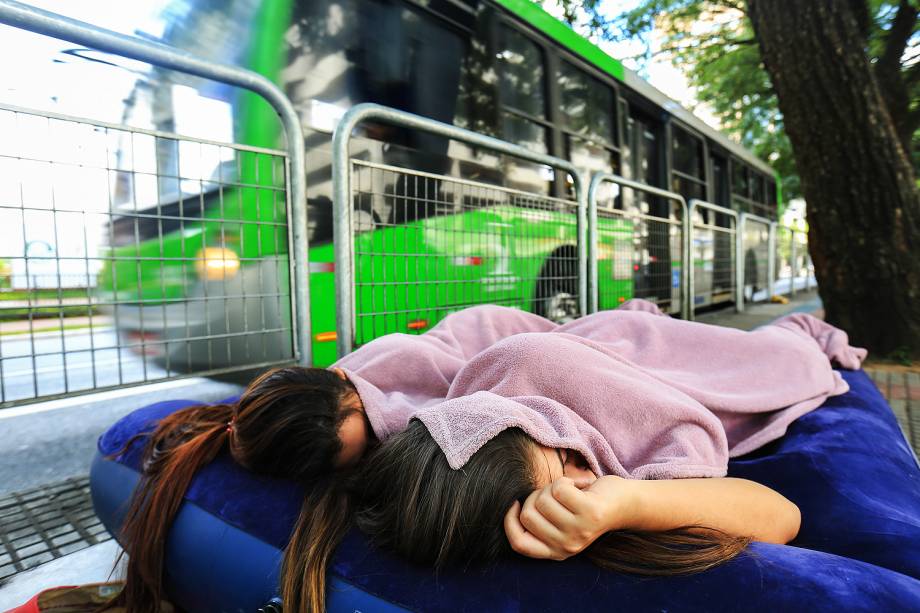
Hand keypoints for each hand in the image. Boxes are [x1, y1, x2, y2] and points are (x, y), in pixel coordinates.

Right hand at [503, 475, 629, 560]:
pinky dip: (566, 480)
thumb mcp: (562, 523)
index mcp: (556, 551)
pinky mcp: (589, 513)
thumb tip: (511, 507)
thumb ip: (540, 522)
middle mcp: (566, 546)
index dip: (510, 521)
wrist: (628, 504)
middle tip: (553, 493)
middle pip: (528, 515)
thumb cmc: (588, 507)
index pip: (519, 544)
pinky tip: (578, 485)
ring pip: (542, 500)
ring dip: (552, 487)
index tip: (516, 504)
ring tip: (568, 490)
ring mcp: (578, 531)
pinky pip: (559, 489)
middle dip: (535, 496)